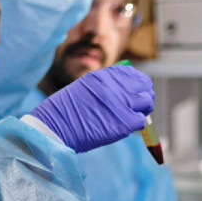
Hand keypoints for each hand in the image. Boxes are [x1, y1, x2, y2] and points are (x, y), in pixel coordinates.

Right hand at [29, 65, 152, 152]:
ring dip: (143, 109)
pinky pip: (141, 120)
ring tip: (134, 115)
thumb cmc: (65, 110)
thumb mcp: (85, 86)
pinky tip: (125, 126)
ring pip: (147, 101)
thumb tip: (124, 87)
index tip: (135, 91)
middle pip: (145, 85)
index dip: (137, 84)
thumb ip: (105, 84)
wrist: (55, 127)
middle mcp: (116, 85)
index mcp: (105, 75)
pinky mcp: (125, 122)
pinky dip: (136, 124)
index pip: (133, 74)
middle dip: (144, 95)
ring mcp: (122, 103)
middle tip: (139, 105)